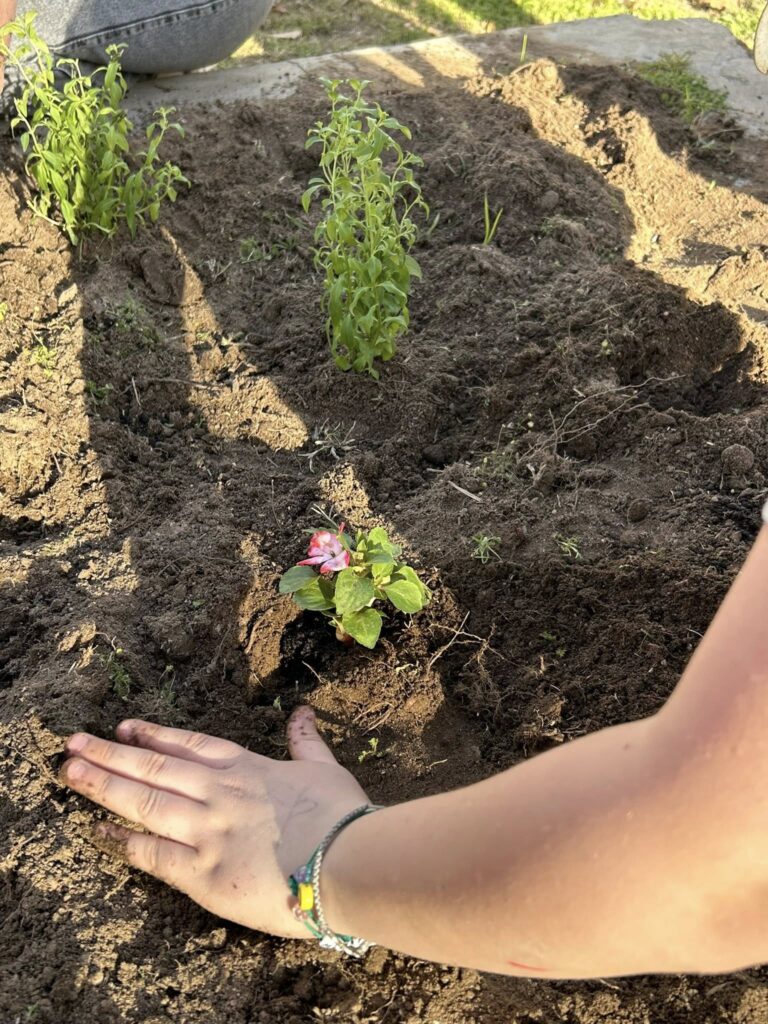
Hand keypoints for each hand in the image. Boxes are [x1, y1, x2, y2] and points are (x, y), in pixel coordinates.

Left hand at [60, 706, 370, 937]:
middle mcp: (218, 793)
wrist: (347, 863)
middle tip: (74, 743)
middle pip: (154, 767)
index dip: (153, 734)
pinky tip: (100, 831)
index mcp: (246, 768)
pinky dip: (123, 841)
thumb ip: (306, 741)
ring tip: (71, 772)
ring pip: (143, 802)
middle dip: (110, 754)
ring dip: (103, 786)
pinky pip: (152, 853)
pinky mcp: (201, 873)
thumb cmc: (341, 817)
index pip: (189, 745)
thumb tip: (304, 712)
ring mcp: (205, 831)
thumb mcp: (326, 769)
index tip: (123, 727)